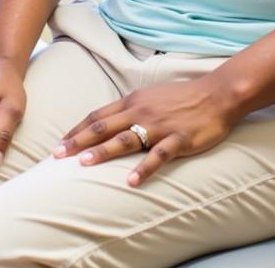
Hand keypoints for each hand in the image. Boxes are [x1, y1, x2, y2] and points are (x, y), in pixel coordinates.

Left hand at [53, 78, 237, 185]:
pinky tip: (131, 181)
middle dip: (78, 141)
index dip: (77, 130)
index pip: (97, 116)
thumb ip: (130, 109)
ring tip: (84, 163)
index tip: (59, 143)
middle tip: (57, 155)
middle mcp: (141, 111)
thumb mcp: (150, 96)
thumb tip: (109, 122)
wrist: (217, 94)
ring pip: (125, 139)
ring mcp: (158, 126)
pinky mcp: (177, 139)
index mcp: (133, 101)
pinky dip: (143, 168)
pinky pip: (158, 155)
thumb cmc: (183, 97)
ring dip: (103, 151)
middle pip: (103, 127)